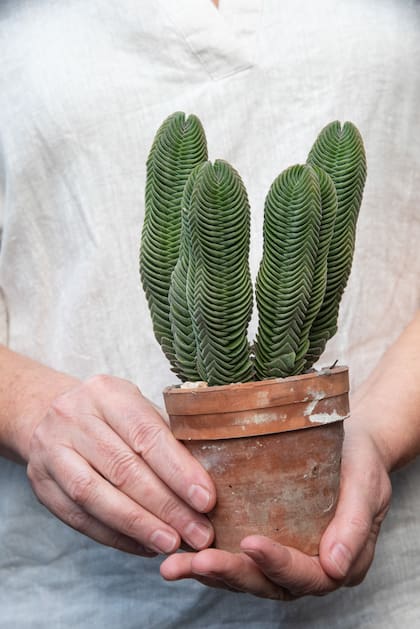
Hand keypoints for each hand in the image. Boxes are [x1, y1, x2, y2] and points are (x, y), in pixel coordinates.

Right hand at [26, 375, 215, 555]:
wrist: (50, 415)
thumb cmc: (110, 415)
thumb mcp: (137, 409)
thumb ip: (167, 438)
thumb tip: (205, 485)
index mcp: (105, 392)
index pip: (146, 434)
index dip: (178, 470)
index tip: (206, 500)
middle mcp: (73, 417)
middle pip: (123, 468)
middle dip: (166, 506)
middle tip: (198, 533)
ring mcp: (51, 450)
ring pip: (96, 495)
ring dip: (139, 525)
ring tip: (172, 543)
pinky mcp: (41, 482)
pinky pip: (78, 517)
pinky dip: (115, 535)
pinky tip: (143, 545)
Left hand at [160, 417, 391, 598]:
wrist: (351, 444)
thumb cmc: (361, 461)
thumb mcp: (366, 484)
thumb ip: (354, 524)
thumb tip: (336, 566)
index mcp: (337, 561)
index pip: (306, 575)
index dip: (277, 563)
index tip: (250, 543)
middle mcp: (306, 567)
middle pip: (267, 583)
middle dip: (231, 573)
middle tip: (198, 561)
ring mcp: (280, 557)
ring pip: (245, 576)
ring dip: (210, 573)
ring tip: (175, 565)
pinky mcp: (261, 541)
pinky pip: (233, 557)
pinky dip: (206, 557)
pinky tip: (178, 552)